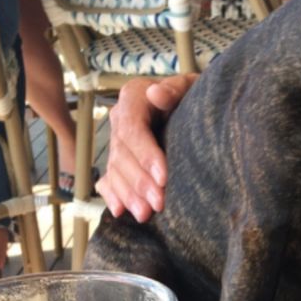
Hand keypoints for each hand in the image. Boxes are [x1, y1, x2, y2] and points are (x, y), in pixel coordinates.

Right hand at [96, 74, 197, 221]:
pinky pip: (108, 179)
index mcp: (133, 97)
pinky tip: (121, 211)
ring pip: (115, 170)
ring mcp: (116, 141)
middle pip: (122, 154)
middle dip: (139, 181)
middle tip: (158, 203)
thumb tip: (156, 94)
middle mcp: (119, 118)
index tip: (163, 177)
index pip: (133, 129)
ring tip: (145, 214)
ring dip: (128, 194)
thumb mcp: (189, 86)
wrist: (188, 104)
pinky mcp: (117, 159)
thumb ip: (175, 88)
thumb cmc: (192, 96)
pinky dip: (113, 196)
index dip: (145, 154)